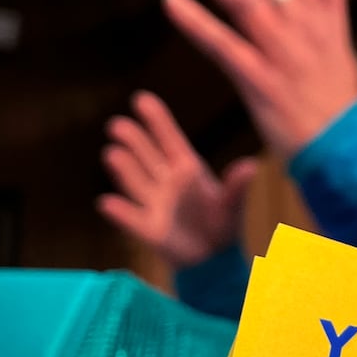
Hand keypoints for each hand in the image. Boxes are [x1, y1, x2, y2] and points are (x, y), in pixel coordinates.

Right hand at [97, 91, 258, 269]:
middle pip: (146, 155)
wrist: (214, 257)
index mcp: (187, 168)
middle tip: (117, 124)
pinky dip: (120, 212)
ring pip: (135, 181)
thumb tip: (250, 165)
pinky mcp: (149, 229)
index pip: (168, 139)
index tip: (141, 98)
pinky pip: (132, 219)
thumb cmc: (223, 222)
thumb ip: (237, 186)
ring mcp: (154, 203)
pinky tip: (106, 202)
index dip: (156, 120)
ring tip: (112, 154)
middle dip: (132, 140)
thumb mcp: (233, 203)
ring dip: (123, 169)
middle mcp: (166, 181)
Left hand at [164, 0, 356, 158]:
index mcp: (317, 16)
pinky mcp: (263, 83)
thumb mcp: (340, 47)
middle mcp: (301, 27)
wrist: (346, 152)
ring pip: (242, 0)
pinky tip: (172, 1)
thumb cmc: (337, 102)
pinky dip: (198, 23)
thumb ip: (332, 6)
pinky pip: (226, 47)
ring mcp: (282, 54)